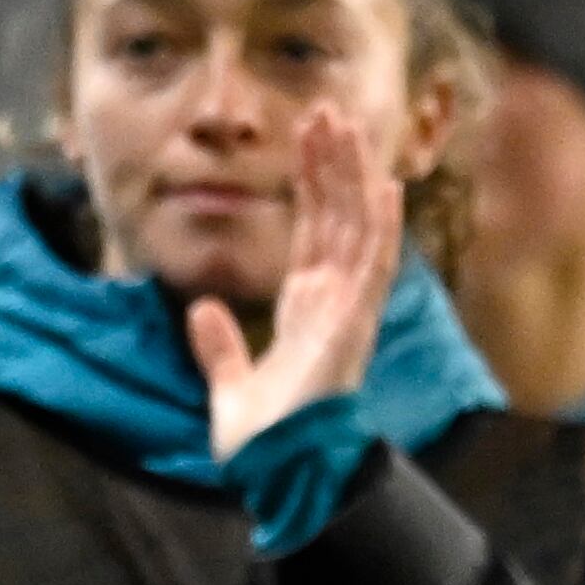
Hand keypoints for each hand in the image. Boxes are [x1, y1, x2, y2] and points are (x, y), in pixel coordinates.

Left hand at [185, 106, 403, 460]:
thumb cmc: (264, 444)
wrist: (276, 475)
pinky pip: (374, 269)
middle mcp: (333, 305)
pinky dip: (381, 229)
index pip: (313, 232)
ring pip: (357, 230)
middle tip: (326, 110)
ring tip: (346, 126)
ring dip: (354, 177)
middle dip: (333, 164)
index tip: (305, 138)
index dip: (311, 184)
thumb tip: (199, 308)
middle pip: (338, 218)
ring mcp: (348, 314)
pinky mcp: (354, 327)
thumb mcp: (228, 386)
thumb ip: (218, 347)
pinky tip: (385, 188)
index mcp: (306, 312)